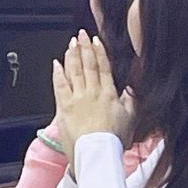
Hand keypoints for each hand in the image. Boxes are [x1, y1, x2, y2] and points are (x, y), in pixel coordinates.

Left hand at [50, 31, 129, 156]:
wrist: (97, 152)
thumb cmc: (113, 141)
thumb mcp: (131, 120)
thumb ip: (130, 102)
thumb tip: (130, 90)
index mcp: (109, 95)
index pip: (104, 68)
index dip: (99, 53)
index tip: (96, 41)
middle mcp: (92, 92)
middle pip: (88, 65)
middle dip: (84, 47)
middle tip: (81, 34)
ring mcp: (77, 98)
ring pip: (74, 71)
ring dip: (72, 55)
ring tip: (71, 43)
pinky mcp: (64, 106)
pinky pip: (60, 84)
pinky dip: (58, 72)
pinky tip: (56, 63)